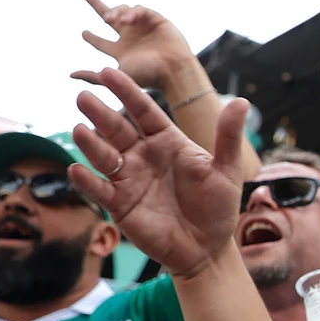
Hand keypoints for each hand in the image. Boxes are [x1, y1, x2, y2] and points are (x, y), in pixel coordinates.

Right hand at [68, 68, 247, 277]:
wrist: (207, 248)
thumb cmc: (218, 207)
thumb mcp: (227, 171)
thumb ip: (228, 137)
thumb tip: (243, 101)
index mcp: (167, 141)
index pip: (144, 111)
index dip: (127, 92)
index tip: (108, 72)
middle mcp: (143, 155)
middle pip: (117, 129)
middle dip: (100, 113)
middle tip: (83, 96)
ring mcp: (129, 179)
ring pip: (104, 156)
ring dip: (90, 144)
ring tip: (78, 129)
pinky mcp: (120, 205)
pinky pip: (100, 190)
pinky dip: (86, 181)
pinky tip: (76, 170)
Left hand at [73, 0, 194, 93]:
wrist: (173, 70)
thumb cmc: (148, 77)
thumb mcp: (116, 76)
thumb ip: (93, 76)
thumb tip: (70, 75)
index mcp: (122, 53)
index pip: (103, 43)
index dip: (92, 38)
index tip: (84, 33)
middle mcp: (131, 39)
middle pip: (111, 18)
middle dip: (97, 5)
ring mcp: (143, 28)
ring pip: (123, 11)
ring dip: (115, 12)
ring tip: (109, 19)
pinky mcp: (156, 20)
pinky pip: (140, 9)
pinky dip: (131, 12)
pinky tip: (127, 20)